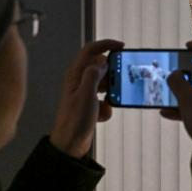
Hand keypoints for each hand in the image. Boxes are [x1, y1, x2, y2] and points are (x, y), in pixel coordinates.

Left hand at [50, 39, 122, 157]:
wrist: (70, 144)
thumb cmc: (73, 122)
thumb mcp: (86, 95)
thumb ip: (93, 75)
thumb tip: (102, 62)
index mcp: (76, 74)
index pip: (91, 50)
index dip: (106, 45)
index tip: (121, 47)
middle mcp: (80, 81)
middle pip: (101, 66)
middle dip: (112, 74)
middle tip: (120, 81)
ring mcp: (85, 92)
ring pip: (105, 83)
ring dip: (112, 91)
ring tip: (112, 100)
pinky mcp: (90, 104)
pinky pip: (106, 99)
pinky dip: (107, 106)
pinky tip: (102, 115)